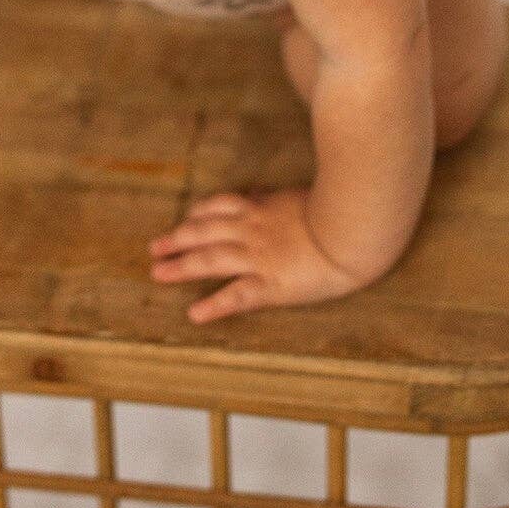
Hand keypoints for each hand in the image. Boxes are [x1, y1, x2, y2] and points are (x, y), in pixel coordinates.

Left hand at [148, 188, 366, 322]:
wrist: (354, 230)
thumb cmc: (336, 211)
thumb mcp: (299, 196)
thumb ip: (275, 199)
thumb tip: (258, 193)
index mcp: (261, 209)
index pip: (219, 207)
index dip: (197, 215)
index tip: (184, 220)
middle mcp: (252, 232)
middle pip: (204, 233)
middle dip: (177, 240)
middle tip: (154, 249)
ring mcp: (259, 258)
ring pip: (211, 260)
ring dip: (181, 267)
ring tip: (158, 274)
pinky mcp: (272, 285)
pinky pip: (236, 296)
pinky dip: (213, 306)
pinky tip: (194, 314)